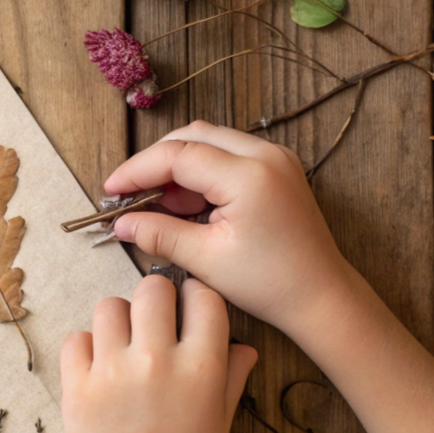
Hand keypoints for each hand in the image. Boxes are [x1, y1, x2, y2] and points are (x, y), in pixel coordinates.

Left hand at [60, 275, 256, 432]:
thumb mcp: (221, 421)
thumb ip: (232, 376)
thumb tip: (245, 345)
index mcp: (202, 367)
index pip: (203, 297)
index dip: (196, 297)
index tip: (188, 308)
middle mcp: (158, 360)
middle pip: (153, 288)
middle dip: (156, 299)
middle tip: (154, 322)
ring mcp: (113, 371)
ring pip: (110, 306)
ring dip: (118, 320)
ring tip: (123, 346)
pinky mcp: (77, 385)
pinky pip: (76, 338)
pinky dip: (86, 349)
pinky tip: (99, 369)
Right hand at [104, 121, 351, 338]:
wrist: (321, 295)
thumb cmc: (271, 283)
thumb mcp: (207, 260)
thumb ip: (160, 234)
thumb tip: (122, 223)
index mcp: (249, 175)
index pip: (178, 155)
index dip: (137, 170)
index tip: (111, 190)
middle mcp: (265, 154)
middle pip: (193, 137)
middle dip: (155, 163)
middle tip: (128, 194)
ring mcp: (275, 158)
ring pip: (210, 142)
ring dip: (177, 167)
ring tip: (156, 206)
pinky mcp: (276, 168)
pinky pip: (228, 155)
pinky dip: (201, 173)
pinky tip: (185, 205)